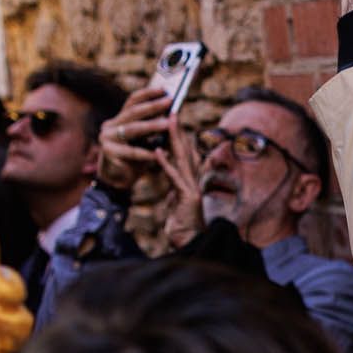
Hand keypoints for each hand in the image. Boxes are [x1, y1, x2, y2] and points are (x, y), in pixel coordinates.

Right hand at [98, 82, 173, 188]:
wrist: (119, 181)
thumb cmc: (136, 159)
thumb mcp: (146, 140)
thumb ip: (154, 126)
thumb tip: (174, 111)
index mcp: (119, 119)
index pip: (132, 101)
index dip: (147, 93)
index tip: (164, 89)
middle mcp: (110, 125)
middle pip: (133, 112)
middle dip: (153, 106)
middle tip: (169, 101)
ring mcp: (107, 138)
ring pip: (133, 129)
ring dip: (152, 126)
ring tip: (167, 124)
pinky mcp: (108, 152)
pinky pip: (131, 151)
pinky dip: (146, 152)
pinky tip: (159, 152)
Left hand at [156, 119, 209, 250]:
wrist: (190, 242)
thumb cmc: (182, 224)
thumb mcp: (177, 202)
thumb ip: (176, 188)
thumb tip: (173, 179)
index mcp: (191, 180)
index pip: (185, 154)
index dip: (178, 137)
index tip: (172, 120)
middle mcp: (194, 181)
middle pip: (186, 150)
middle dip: (178, 130)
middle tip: (172, 110)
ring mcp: (192, 188)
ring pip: (183, 158)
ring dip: (174, 139)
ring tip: (168, 121)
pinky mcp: (187, 196)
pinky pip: (174, 176)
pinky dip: (166, 163)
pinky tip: (158, 151)